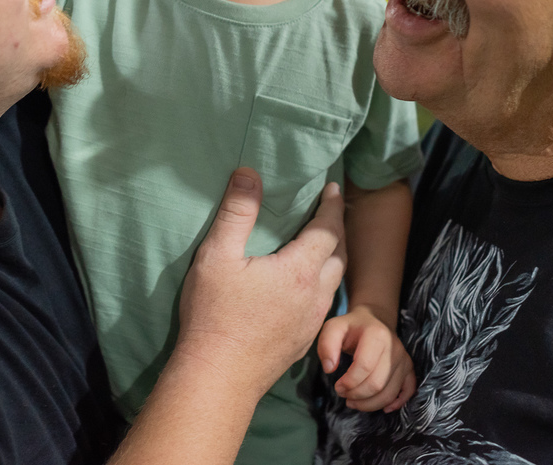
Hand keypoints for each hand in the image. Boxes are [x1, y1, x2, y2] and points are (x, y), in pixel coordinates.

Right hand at [174, 168, 346, 400]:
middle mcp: (315, 296)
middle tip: (328, 212)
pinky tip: (304, 286)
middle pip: (339, 255)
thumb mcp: (217, 256)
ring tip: (320, 244)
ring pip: (334, 282)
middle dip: (337, 229)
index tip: (333, 188)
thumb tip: (249, 174)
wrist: (218, 377)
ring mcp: (311, 322)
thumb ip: (236, 213)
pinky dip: (322, 284)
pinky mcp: (303, 342)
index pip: (328, 229)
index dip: (331, 206)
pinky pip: (323, 304)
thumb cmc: (214, 315)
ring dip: (332, 258)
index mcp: (299, 270)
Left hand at [318, 305, 415, 411]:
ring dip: (369, 404)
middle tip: (343, 394)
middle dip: (357, 395)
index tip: (337, 386)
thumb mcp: (333, 328)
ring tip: (354, 401)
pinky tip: (383, 408)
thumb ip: (326, 345)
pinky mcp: (408, 368)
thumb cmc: (351, 327)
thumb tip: (329, 369)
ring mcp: (403, 359)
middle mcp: (395, 347)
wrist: (373, 320)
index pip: (364, 367)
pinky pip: (408, 391)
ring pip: (390, 393)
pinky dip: (396, 403)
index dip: (349, 382)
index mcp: (377, 335)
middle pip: (377, 383)